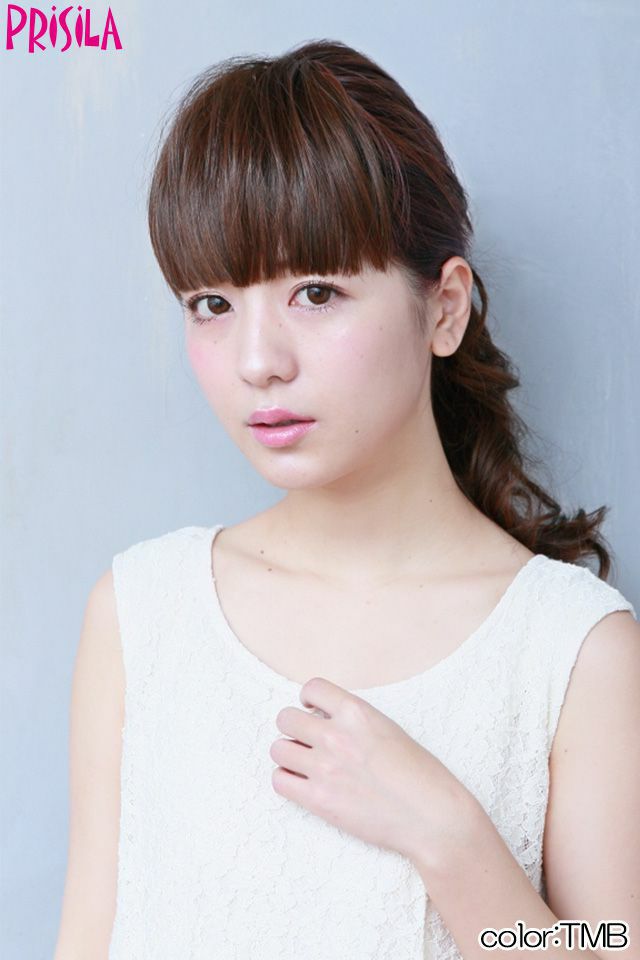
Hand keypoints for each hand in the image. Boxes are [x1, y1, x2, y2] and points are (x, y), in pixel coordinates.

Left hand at [270, 676, 476, 865]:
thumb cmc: (419, 774)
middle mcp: (336, 735)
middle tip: (308, 741)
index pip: (312, 688)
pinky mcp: (318, 799)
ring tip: (304, 763)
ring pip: (278, 749)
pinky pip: (279, 781)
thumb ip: (354, 720)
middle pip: (286, 719)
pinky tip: (302, 783)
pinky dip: (286, 780)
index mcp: (357, 712)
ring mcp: (324, 767)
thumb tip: (324, 720)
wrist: (431, 816)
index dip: (308, 700)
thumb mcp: (388, 729)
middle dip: (294, 728)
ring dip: (288, 754)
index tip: (313, 710)